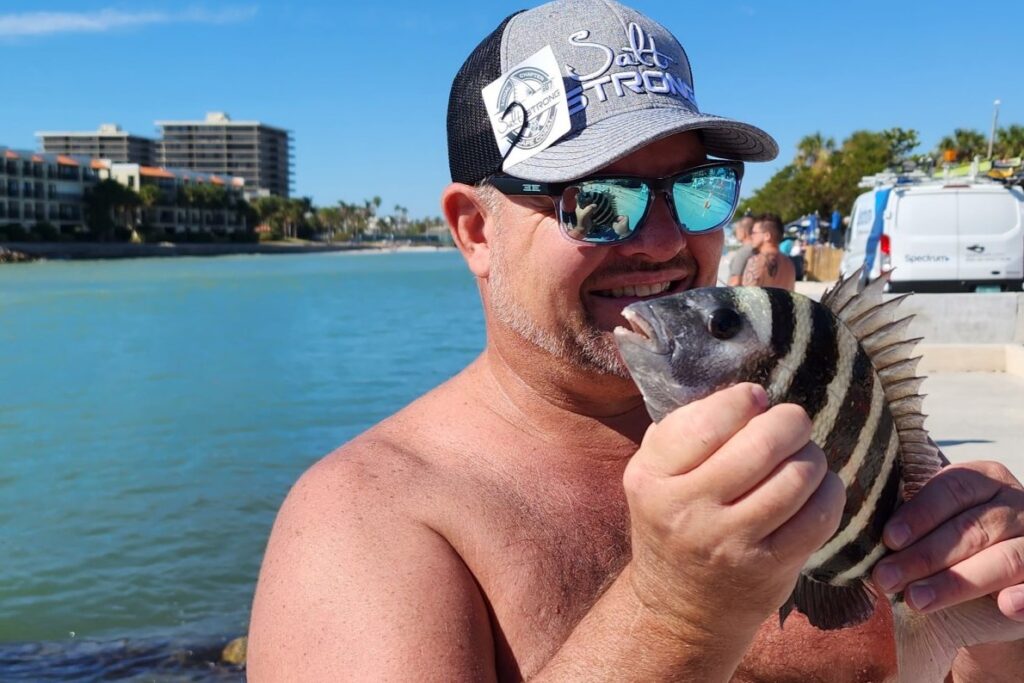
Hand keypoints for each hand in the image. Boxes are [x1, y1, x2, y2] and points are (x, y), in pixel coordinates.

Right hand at [622, 383, 845, 642]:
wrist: (679, 608)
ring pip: (797, 477)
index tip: (755, 401)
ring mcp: (729, 543)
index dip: (744, 401)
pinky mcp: (768, 568)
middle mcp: (687, 510)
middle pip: (762, 444)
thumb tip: (753, 396)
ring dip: (813, 457)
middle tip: (793, 424)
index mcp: (652, 478)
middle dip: (791, 422)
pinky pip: (818, 516)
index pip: (709, 421)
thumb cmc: (674, 521)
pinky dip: (830, 492)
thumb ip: (685, 430)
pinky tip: (819, 489)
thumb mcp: (654, 476)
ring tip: (806, 457)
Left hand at [871, 461, 1023, 618]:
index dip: (919, 514)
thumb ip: (910, 523)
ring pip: (1004, 559)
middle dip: (924, 556)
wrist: (995, 584)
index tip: (888, 539)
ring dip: (957, 582)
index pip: (952, 489)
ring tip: (916, 600)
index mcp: (985, 479)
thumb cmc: (952, 545)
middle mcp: (1018, 504)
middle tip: (886, 578)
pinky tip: (1005, 607)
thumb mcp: (935, 524)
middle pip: (971, 528)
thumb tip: (861, 533)